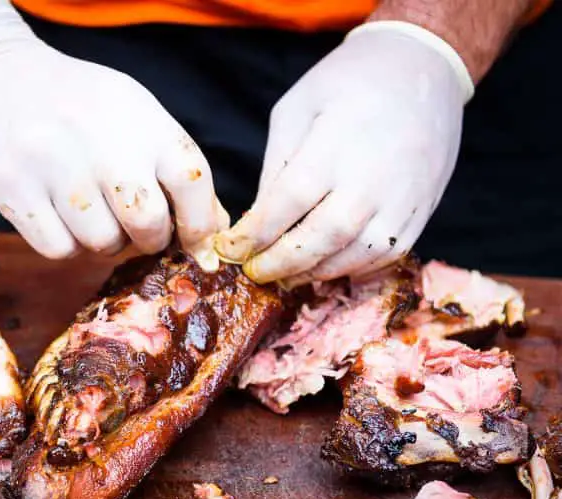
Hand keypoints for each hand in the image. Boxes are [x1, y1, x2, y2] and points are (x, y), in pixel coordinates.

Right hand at [0, 0, 228, 263]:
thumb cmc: (76, 106)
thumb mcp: (132, 116)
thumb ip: (171, 169)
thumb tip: (213, 233)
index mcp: (139, 117)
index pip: (192, 179)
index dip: (200, 223)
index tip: (193, 241)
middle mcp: (98, 137)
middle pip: (147, 222)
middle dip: (148, 240)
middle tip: (135, 232)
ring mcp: (52, 163)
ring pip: (100, 242)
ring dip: (102, 243)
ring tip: (91, 216)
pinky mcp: (13, 188)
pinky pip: (58, 248)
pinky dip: (65, 245)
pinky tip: (59, 219)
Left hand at [223, 21, 472, 285]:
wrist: (422, 66)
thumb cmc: (348, 83)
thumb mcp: (296, 108)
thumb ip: (277, 164)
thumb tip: (257, 219)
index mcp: (334, 144)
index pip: (288, 203)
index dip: (256, 234)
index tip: (231, 249)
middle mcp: (373, 175)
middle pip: (325, 237)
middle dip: (283, 263)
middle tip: (256, 272)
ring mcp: (403, 195)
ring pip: (359, 254)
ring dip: (318, 272)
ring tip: (288, 275)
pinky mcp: (423, 207)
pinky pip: (390, 254)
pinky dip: (356, 269)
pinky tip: (329, 266)